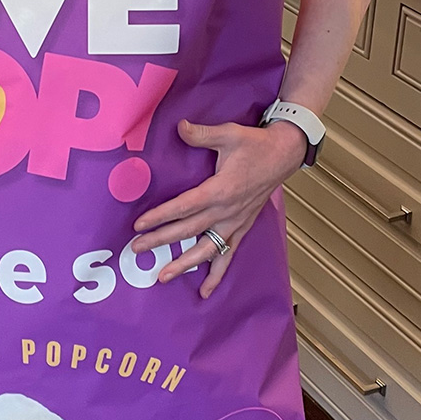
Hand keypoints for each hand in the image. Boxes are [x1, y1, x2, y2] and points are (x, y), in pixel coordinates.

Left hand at [130, 117, 308, 297]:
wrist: (284, 155)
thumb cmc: (255, 144)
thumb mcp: (229, 134)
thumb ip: (203, 134)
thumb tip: (180, 127)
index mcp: (221, 190)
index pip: (184, 207)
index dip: (161, 216)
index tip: (139, 225)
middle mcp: (227, 211)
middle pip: (189, 230)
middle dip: (161, 241)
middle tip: (136, 249)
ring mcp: (235, 222)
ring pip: (207, 250)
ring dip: (184, 264)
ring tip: (163, 277)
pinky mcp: (242, 227)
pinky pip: (227, 255)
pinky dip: (217, 274)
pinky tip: (205, 291)